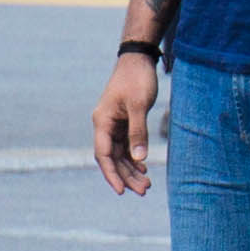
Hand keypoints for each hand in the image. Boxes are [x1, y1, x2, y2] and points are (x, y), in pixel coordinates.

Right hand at [95, 51, 163, 195]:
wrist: (139, 59)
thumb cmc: (137, 78)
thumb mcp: (139, 105)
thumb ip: (138, 131)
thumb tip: (139, 158)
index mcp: (102, 121)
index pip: (103, 155)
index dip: (112, 174)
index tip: (121, 191)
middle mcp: (105, 125)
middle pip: (112, 158)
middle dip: (126, 176)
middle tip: (143, 191)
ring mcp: (114, 124)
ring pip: (120, 154)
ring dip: (131, 170)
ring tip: (146, 186)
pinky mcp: (124, 122)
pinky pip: (126, 146)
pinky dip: (134, 158)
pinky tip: (144, 169)